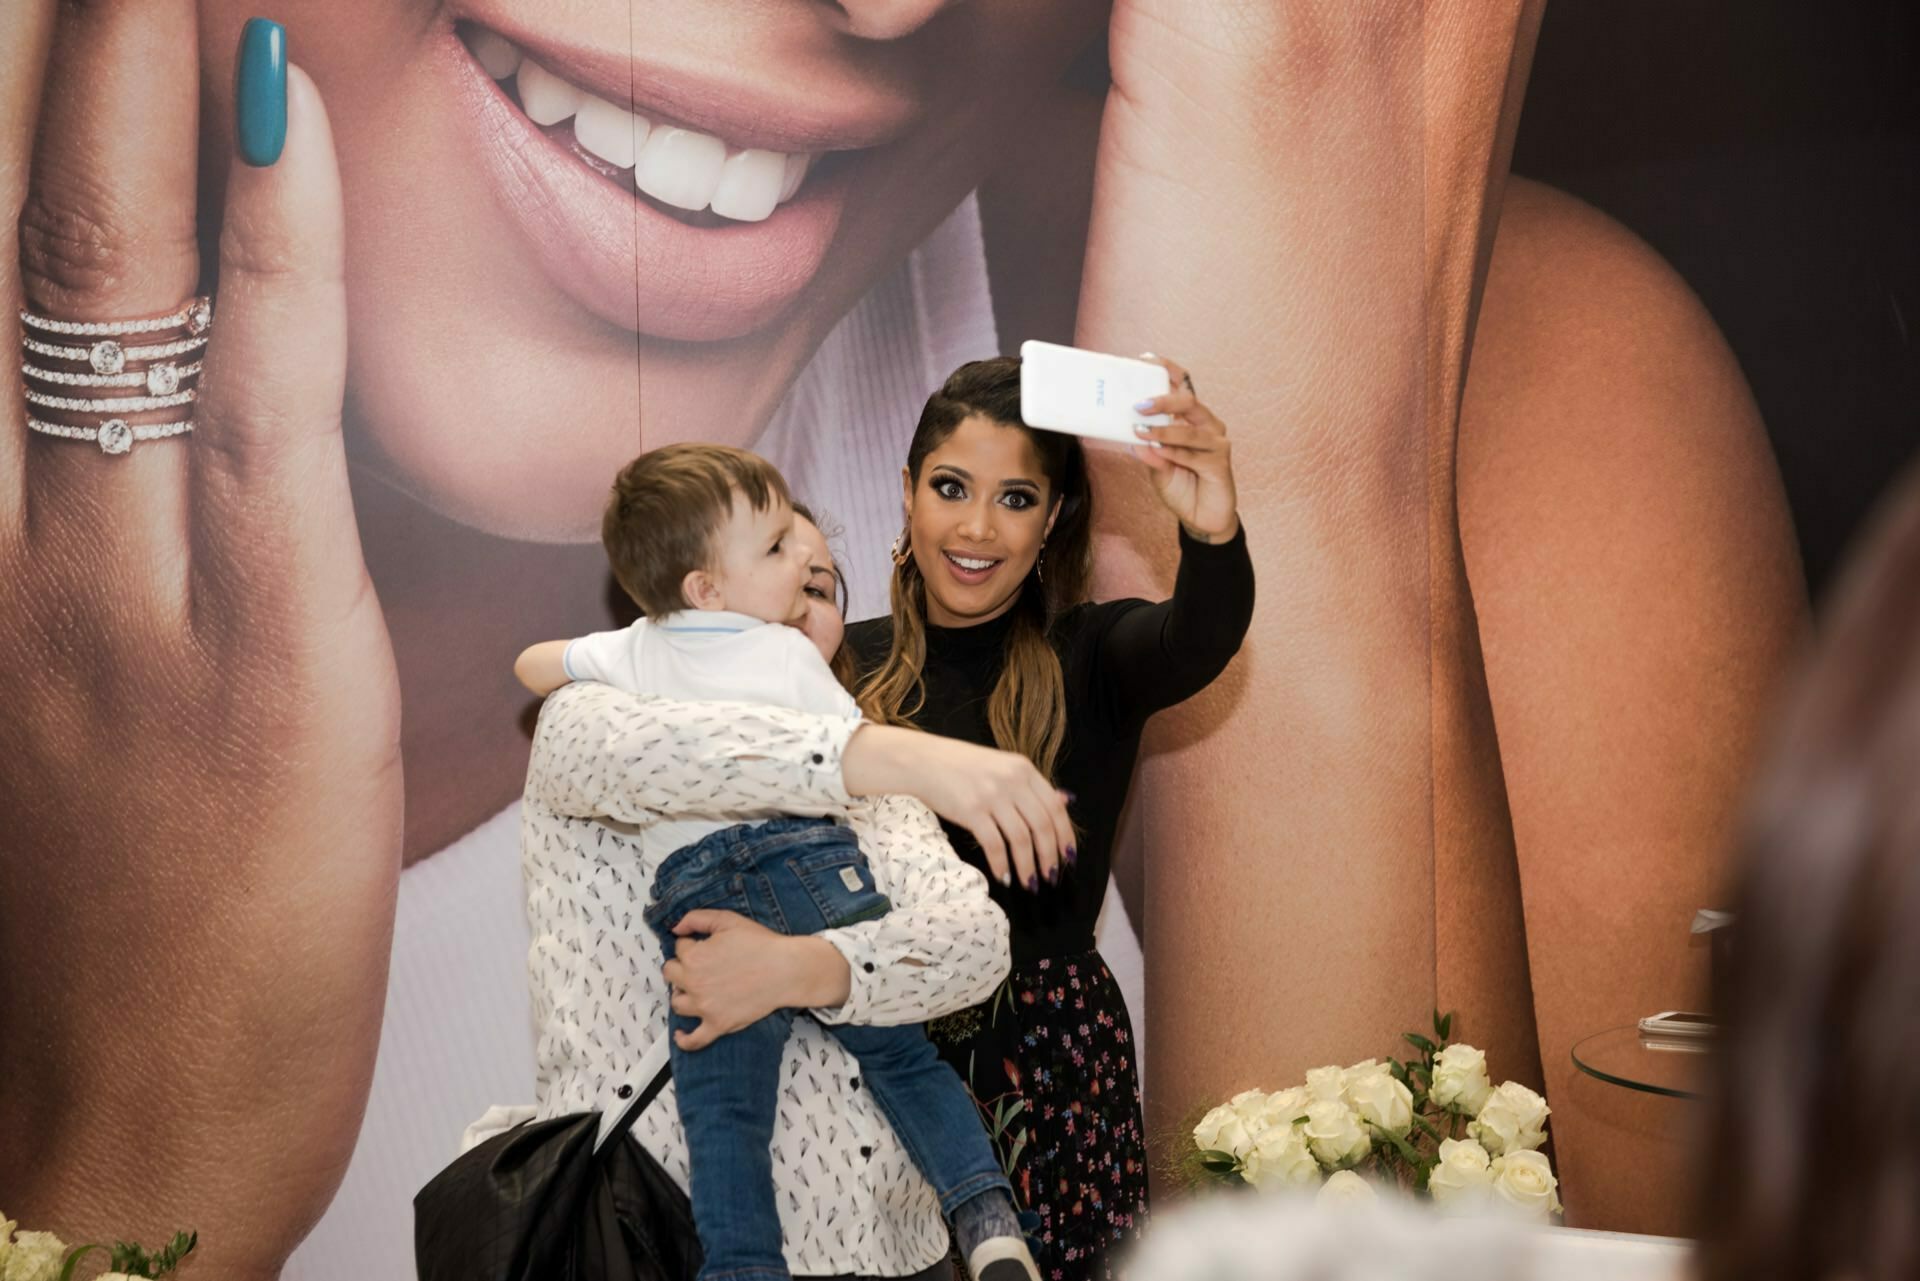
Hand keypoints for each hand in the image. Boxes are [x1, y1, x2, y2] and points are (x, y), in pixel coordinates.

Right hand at [0, 5, 397, 1274]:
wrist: (121, 1131)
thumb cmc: (97, 933)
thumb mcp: (45, 722)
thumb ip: (64, 569)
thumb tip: (119, 443)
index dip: (4, 130)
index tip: (52, 22)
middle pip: (9, 241)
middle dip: (52, 58)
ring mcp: (111, 591)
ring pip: (108, 284)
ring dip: (136, 86)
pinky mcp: (253, 647)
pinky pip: (257, 400)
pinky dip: (267, 241)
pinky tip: (275, 104)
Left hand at [663, 910, 848, 1050]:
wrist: (786, 970)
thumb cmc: (761, 945)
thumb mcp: (727, 920)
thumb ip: (696, 918)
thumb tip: (676, 928)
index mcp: (694, 956)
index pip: (679, 948)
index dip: (691, 944)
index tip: (703, 945)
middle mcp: (694, 983)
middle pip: (671, 974)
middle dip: (681, 966)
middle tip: (697, 965)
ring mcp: (705, 1007)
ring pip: (677, 1003)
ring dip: (681, 994)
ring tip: (694, 989)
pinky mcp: (718, 1024)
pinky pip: (694, 1039)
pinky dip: (685, 1039)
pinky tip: (681, 1035)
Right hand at [841, 724, 1074, 891]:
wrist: (922, 761)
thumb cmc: (961, 766)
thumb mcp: (1002, 766)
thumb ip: (1031, 785)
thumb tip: (1065, 802)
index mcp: (1023, 769)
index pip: (1055, 807)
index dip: (1065, 835)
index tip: (1068, 857)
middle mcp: (1012, 781)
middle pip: (1042, 826)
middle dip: (1050, 856)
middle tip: (1051, 876)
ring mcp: (991, 795)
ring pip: (1021, 839)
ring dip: (1027, 866)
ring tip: (1030, 883)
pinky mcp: (971, 811)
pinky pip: (994, 844)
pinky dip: (1001, 864)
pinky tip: (1003, 876)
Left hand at [1131, 354, 1239, 543]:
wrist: (1201, 519)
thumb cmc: (1181, 487)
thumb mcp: (1157, 467)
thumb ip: (1148, 450)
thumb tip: (1132, 435)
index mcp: (1189, 420)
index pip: (1182, 387)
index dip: (1167, 370)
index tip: (1146, 359)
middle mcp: (1206, 425)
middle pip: (1189, 401)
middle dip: (1164, 399)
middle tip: (1139, 405)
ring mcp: (1216, 442)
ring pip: (1190, 428)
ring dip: (1164, 430)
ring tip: (1142, 432)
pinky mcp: (1221, 462)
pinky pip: (1194, 453)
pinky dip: (1174, 452)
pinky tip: (1158, 451)